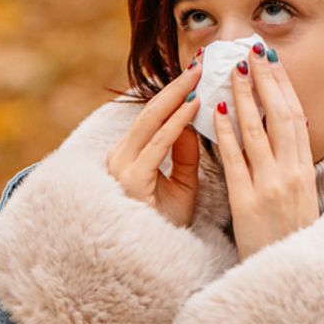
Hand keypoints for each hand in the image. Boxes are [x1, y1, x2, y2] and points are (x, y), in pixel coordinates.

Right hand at [105, 51, 204, 227]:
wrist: (156, 264)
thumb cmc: (167, 225)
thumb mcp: (181, 185)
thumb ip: (184, 153)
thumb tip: (193, 120)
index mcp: (129, 156)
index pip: (154, 116)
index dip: (176, 91)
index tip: (199, 71)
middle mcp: (120, 157)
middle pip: (151, 110)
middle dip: (177, 83)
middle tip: (203, 60)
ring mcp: (122, 168)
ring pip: (152, 121)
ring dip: (178, 95)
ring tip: (201, 73)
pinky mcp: (131, 180)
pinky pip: (158, 144)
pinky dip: (177, 122)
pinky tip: (195, 106)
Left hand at [211, 43, 317, 260]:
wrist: (289, 278)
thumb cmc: (290, 241)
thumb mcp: (302, 200)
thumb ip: (294, 167)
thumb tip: (290, 132)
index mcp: (305, 172)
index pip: (295, 117)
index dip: (283, 86)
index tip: (272, 61)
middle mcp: (292, 174)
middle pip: (280, 116)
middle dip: (265, 81)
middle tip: (251, 52)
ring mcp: (270, 187)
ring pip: (257, 132)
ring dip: (245, 97)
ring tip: (233, 71)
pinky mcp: (247, 202)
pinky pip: (235, 160)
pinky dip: (227, 133)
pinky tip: (217, 110)